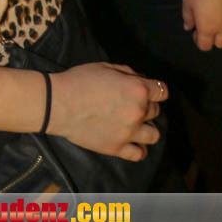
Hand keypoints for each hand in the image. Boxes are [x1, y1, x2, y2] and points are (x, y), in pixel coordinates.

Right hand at [48, 63, 166, 160]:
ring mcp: (129, 132)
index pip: (162, 91)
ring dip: (147, 128)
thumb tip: (139, 79)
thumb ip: (127, 72)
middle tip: (131, 104)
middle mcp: (138, 111)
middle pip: (156, 111)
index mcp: (137, 89)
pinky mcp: (118, 148)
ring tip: (134, 124)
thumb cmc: (80, 80)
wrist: (59, 103)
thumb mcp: (105, 66)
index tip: (149, 90)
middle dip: (147, 106)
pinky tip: (131, 141)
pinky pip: (140, 154)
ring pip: (154, 135)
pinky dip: (139, 148)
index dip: (156, 89)